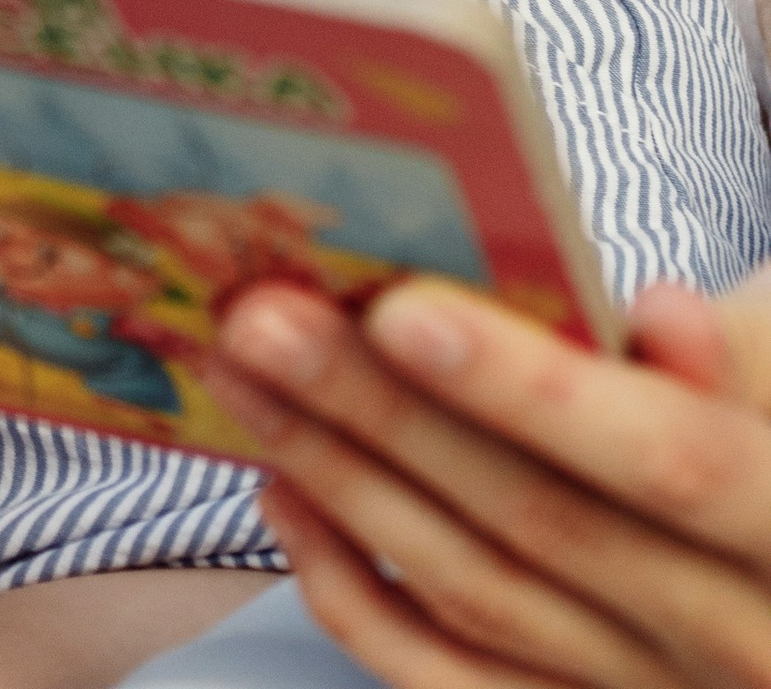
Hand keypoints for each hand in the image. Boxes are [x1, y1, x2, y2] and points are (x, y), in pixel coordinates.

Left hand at [210, 268, 770, 688]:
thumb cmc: (765, 412)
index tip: (403, 310)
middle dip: (387, 414)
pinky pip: (450, 680)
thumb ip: (725, 352)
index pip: (670, 463)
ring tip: (244, 372)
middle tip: (262, 319)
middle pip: (541, 525)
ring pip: (477, 594)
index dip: (538, 393)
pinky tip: (281, 492)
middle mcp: (736, 644)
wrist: (770, 538)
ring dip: (344, 477)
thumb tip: (655, 314)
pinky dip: (353, 594)